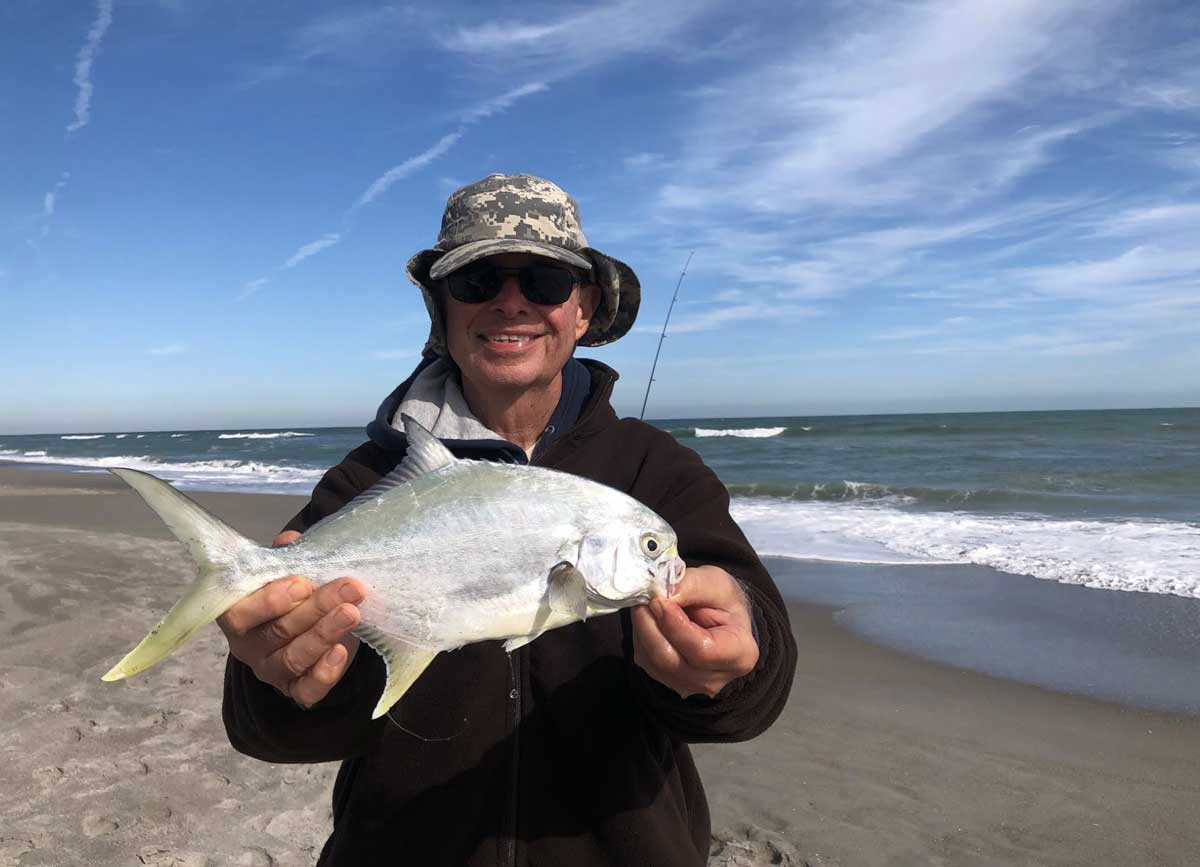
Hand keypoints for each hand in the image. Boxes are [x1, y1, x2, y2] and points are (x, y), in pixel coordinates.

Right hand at [217, 530, 364, 708]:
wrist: (316, 622)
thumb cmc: (295, 592)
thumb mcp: (289, 571)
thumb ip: (287, 556)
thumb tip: (290, 541)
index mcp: (239, 615)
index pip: (238, 614)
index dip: (269, 601)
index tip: (303, 583)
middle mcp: (250, 647)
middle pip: (277, 632)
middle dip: (316, 608)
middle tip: (348, 588)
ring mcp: (272, 671)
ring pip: (294, 658)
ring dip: (325, 634)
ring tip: (352, 612)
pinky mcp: (296, 690)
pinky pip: (307, 690)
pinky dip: (325, 673)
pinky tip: (342, 651)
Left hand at [631, 565, 759, 698]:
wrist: (723, 621)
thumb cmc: (725, 603)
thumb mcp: (718, 583)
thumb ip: (693, 584)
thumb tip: (663, 593)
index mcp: (739, 655)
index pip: (700, 650)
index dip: (674, 625)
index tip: (660, 600)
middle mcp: (713, 679)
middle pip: (668, 659)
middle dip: (650, 624)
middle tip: (646, 597)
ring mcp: (688, 684)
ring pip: (651, 660)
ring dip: (642, 627)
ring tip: (649, 603)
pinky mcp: (666, 681)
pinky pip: (644, 659)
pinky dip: (641, 635)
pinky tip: (650, 618)